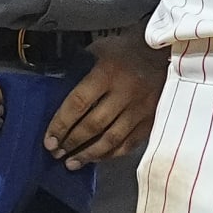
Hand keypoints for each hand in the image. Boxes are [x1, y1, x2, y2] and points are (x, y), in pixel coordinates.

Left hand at [44, 26, 166, 170]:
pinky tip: (96, 158)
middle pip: (93, 125)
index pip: (79, 103)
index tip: (49, 138)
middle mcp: (124, 93)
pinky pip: (128, 144)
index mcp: (107, 73)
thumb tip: (57, 86)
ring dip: (88, 154)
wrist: (163, 51)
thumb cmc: (126, 49)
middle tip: (56, 152)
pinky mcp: (151, 121)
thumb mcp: (100, 49)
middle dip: (71, 142)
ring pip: (111, 140)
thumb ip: (80, 67)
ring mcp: (140, 110)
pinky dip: (110, 155)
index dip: (61, 124)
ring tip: (71, 162)